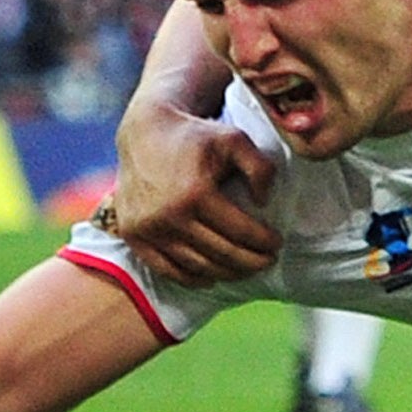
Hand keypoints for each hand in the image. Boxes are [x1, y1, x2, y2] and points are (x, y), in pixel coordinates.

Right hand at [112, 103, 281, 284]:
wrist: (144, 133)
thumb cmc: (195, 137)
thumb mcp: (235, 140)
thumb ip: (260, 168)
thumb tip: (264, 202)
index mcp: (196, 193)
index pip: (240, 231)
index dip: (264, 242)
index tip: (277, 243)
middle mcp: (169, 216)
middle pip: (221, 253)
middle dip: (252, 262)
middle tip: (269, 260)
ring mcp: (148, 229)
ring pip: (197, 266)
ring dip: (227, 273)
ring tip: (247, 269)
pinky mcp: (133, 236)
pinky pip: (167, 270)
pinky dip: (192, 278)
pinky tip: (212, 276)